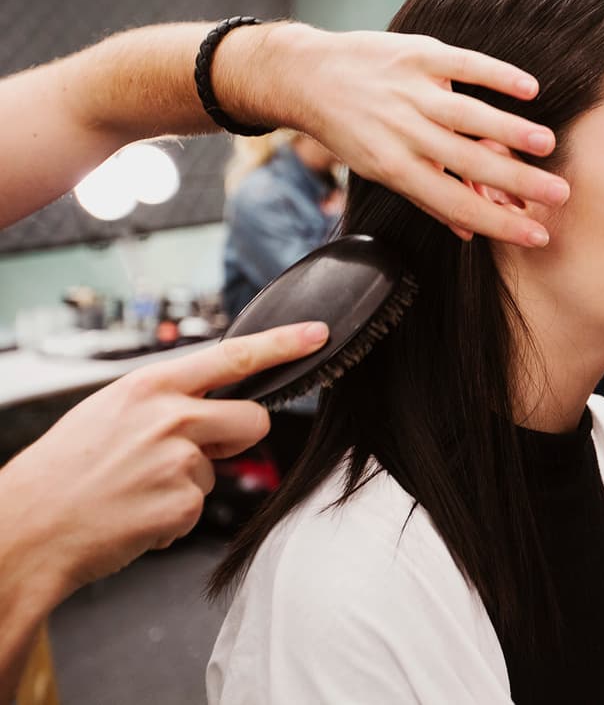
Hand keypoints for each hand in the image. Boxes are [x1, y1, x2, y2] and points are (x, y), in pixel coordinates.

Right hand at [0, 321, 327, 601]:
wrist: (25, 529)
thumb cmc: (63, 471)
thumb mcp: (109, 412)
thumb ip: (165, 403)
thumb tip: (211, 407)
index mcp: (151, 386)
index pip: (233, 356)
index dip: (282, 344)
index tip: (317, 333)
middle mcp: (170, 417)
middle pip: (253, 419)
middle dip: (237, 437)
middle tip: (190, 452)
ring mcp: (179, 461)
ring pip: (218, 470)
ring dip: (186, 484)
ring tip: (133, 489)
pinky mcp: (182, 505)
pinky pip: (196, 508)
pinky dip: (170, 518)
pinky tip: (131, 514)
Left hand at [237, 24, 571, 247]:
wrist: (306, 75)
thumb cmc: (351, 131)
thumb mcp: (380, 170)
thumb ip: (427, 197)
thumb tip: (470, 231)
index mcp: (394, 167)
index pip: (455, 204)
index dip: (498, 224)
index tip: (536, 235)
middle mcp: (402, 130)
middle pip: (468, 162)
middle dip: (517, 181)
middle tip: (558, 195)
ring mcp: (409, 90)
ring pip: (467, 114)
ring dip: (510, 130)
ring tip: (547, 145)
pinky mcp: (416, 54)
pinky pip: (463, 65)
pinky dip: (496, 75)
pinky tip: (529, 89)